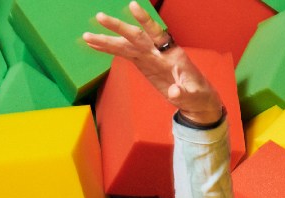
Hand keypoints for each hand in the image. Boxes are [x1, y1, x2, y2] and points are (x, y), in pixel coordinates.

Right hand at [81, 3, 222, 123]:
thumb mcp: (193, 96)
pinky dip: (109, 50)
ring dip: (106, 40)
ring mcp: (149, 57)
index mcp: (172, 54)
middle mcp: (158, 51)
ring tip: (86, 36)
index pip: (156, 33)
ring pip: (125, 45)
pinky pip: (123, 54)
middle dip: (118, 27)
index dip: (145, 20)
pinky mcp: (143, 63)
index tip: (133, 6)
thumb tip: (174, 92)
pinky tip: (94, 45)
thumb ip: (183, 93)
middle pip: (135, 36)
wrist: (196, 100)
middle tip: (100, 17)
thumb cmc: (197, 95)